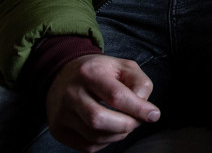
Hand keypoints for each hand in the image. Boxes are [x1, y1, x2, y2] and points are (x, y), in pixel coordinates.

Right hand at [44, 54, 159, 152]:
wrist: (63, 74)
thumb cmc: (99, 72)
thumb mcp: (123, 67)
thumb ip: (140, 84)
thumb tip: (146, 111)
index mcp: (89, 73)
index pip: (116, 96)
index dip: (138, 109)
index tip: (153, 115)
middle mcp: (71, 93)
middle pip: (100, 119)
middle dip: (126, 125)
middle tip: (136, 121)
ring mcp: (61, 113)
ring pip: (94, 136)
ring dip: (117, 135)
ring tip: (124, 124)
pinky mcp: (58, 129)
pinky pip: (87, 146)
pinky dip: (104, 142)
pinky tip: (109, 130)